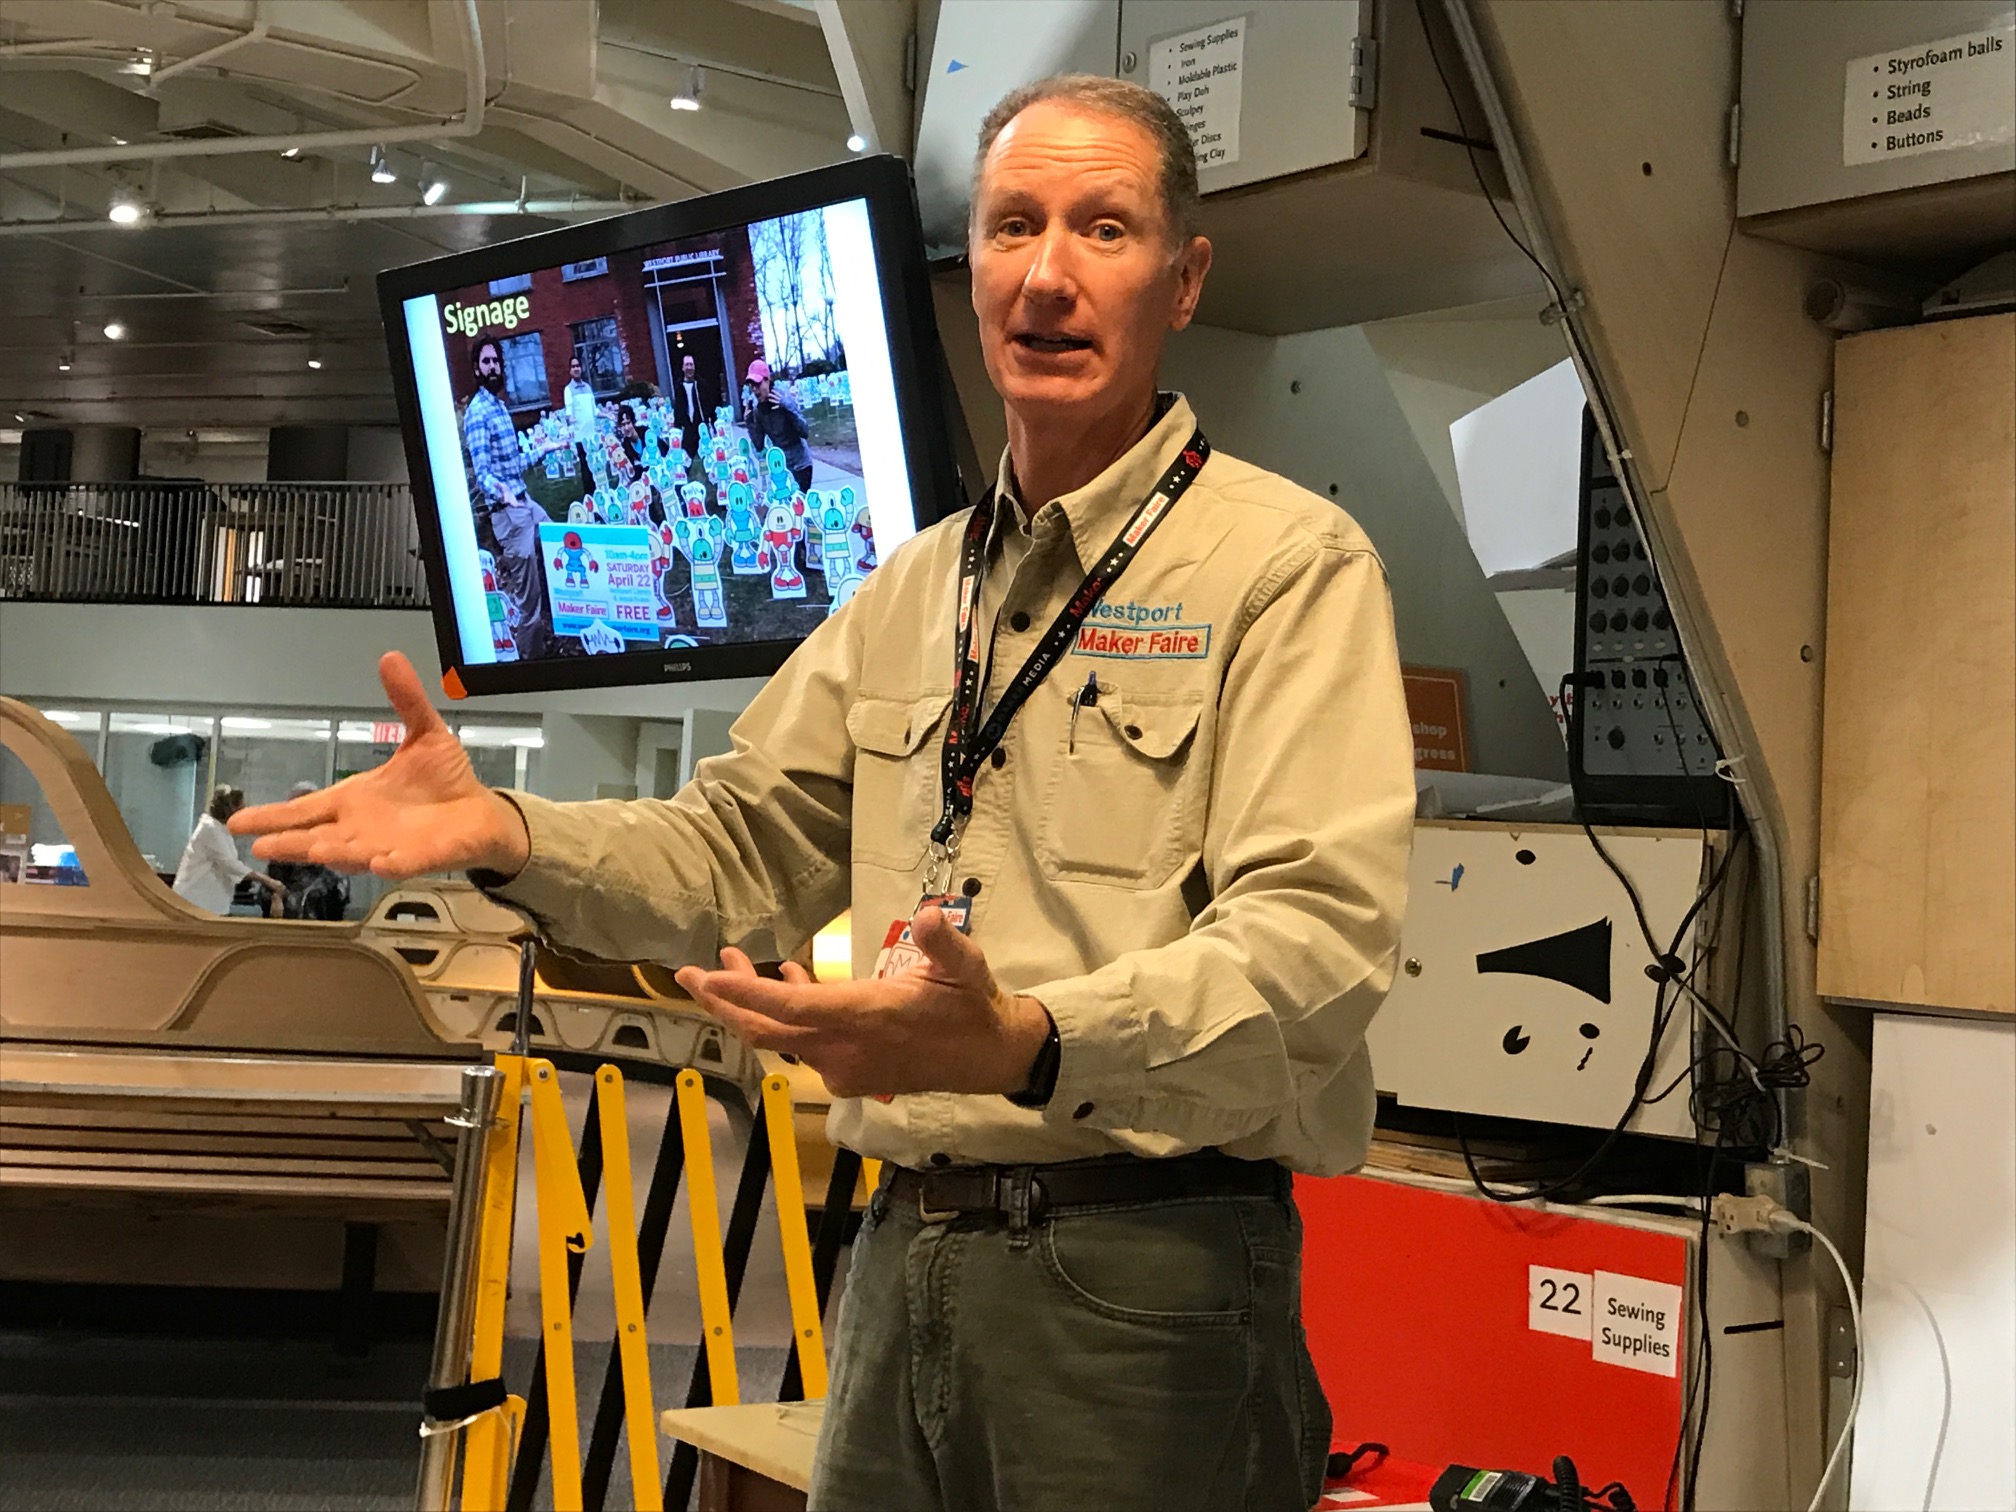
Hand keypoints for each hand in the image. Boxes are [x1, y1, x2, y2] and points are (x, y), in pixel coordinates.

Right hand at [230, 652, 530, 880]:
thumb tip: (391, 658)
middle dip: (291, 842)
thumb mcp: (424, 733)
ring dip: (336, 852)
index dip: (272, 816)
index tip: (236, 822)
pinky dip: (392, 863)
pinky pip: (404, 863)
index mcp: (354, 800)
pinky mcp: (422, 857)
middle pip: (317, 837)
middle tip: (261, 846)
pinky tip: (380, 862)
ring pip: (354, 853)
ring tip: (313, 850)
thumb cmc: (444, 780)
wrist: (481, 811)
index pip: (305, 809)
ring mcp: (389, 846)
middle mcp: (362, 829)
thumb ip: (406, 700)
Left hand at [674, 905, 1053, 1099]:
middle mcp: (847, 1049)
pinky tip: (786, 982)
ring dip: (751, 1006)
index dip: (742, 995)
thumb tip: (930, 915)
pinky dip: (784, 1016)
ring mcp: (846, 1066)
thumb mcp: (966, 966)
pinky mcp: (851, 1072)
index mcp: (866, 1019)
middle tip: (688, 973)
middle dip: (723, 1002)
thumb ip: (944, 941)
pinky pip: (803, 1044)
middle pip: (767, 1032)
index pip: (790, 1010)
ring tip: (729, 966)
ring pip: (781, 1039)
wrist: (992, 1057)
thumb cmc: (974, 1006)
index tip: (705, 976)